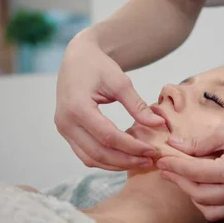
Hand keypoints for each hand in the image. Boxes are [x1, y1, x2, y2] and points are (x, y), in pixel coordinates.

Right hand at [55, 31, 164, 169]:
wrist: (77, 58)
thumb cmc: (98, 66)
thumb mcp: (120, 82)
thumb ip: (138, 106)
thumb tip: (159, 125)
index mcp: (77, 107)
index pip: (108, 136)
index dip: (132, 147)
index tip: (152, 150)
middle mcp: (65, 122)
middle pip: (99, 152)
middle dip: (126, 160)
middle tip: (149, 161)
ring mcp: (63, 129)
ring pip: (91, 159)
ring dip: (116, 164)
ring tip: (140, 162)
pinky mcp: (66, 132)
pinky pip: (85, 154)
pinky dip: (105, 160)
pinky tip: (125, 158)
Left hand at [156, 107, 223, 220]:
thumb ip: (200, 142)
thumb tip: (175, 145)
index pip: (195, 173)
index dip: (175, 166)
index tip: (161, 159)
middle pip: (199, 195)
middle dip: (180, 181)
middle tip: (167, 168)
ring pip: (210, 210)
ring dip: (194, 196)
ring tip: (184, 177)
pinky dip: (210, 202)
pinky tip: (203, 185)